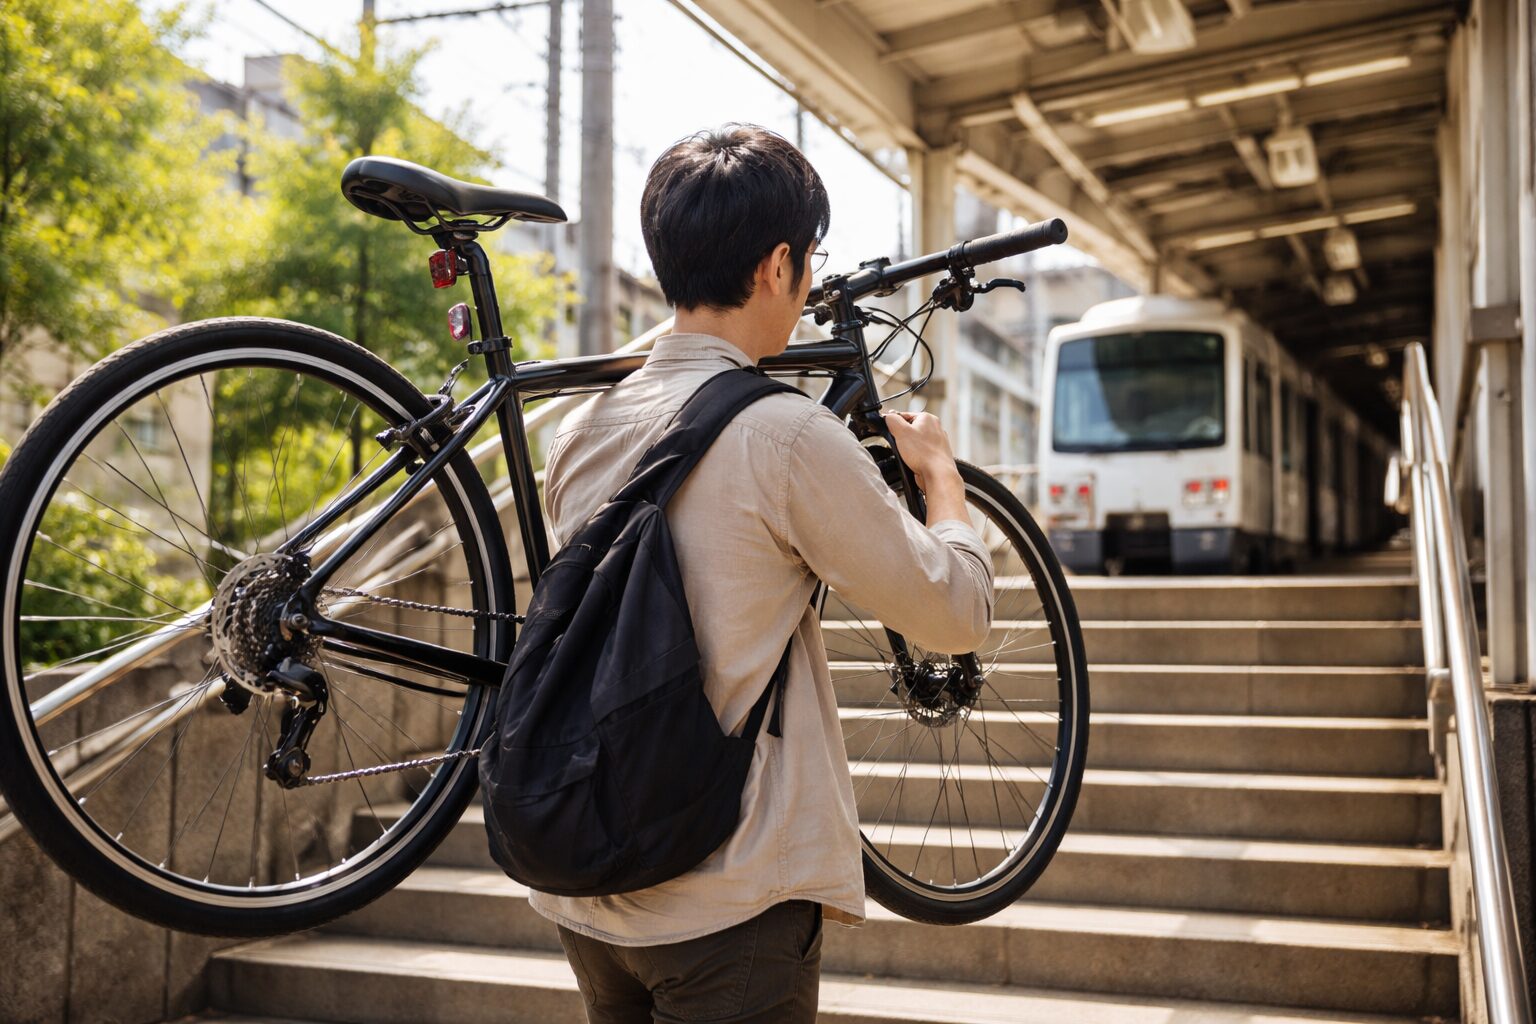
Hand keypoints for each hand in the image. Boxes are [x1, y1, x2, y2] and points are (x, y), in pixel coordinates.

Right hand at [883, 411, 966, 525]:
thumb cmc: (924, 453)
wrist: (937, 474)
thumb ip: (892, 420)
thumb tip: (888, 416)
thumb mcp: (901, 431)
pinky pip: (920, 453)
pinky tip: (914, 462)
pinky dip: (915, 458)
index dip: (894, 423)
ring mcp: (937, 442)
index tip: (889, 431)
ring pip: (915, 443)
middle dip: (902, 438)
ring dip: (908, 449)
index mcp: (928, 418)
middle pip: (910, 429)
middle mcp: (935, 428)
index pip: (904, 415)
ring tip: (908, 455)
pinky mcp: (936, 455)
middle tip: (899, 445)